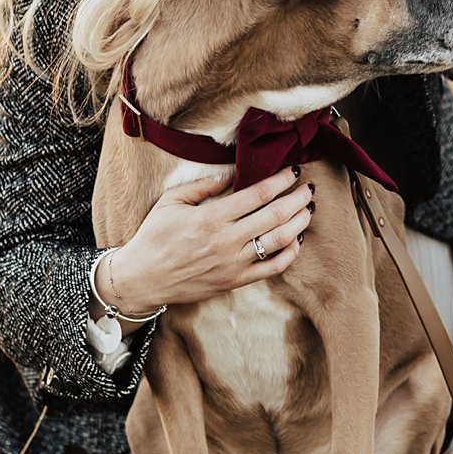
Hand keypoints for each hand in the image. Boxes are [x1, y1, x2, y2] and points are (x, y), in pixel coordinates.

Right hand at [94, 167, 314, 312]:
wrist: (143, 278)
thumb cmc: (154, 237)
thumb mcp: (171, 202)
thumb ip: (203, 186)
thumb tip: (230, 176)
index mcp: (212, 217)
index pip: (258, 194)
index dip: (280, 181)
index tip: (292, 172)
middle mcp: (227, 240)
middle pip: (276, 215)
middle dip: (297, 199)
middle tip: (309, 189)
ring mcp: (234, 263)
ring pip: (279, 240)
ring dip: (299, 223)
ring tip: (308, 210)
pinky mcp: (235, 281)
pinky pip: (272, 268)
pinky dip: (290, 254)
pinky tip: (296, 240)